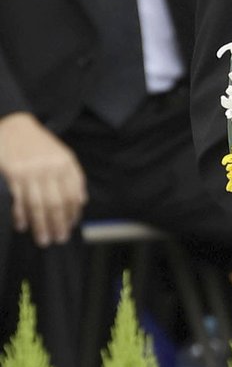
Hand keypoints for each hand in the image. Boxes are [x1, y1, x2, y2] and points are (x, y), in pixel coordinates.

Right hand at [0, 112, 86, 245]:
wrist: (15, 127)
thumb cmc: (39, 144)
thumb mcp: (62, 155)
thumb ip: (73, 177)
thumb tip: (82, 201)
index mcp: (66, 163)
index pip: (73, 194)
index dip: (73, 213)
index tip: (70, 226)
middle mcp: (51, 168)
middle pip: (57, 203)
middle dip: (58, 224)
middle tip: (58, 239)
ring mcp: (32, 171)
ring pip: (39, 205)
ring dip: (41, 225)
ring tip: (43, 239)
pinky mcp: (14, 174)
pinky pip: (20, 200)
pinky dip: (21, 215)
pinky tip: (23, 226)